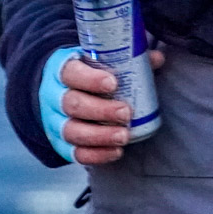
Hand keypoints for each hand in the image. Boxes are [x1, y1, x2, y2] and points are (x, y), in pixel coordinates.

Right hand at [59, 49, 165, 164]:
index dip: (90, 79)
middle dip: (100, 110)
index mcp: (64, 69)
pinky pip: (74, 153)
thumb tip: (157, 58)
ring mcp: (55, 122)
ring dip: (99, 136)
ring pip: (71, 131)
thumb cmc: (88, 72)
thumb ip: (128, 58)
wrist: (62, 90)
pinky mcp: (61, 144)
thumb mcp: (102, 60)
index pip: (71, 73)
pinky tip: (115, 152)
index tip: (112, 84)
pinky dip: (95, 155)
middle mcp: (54, 96)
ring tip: (123, 136)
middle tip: (126, 112)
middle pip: (72, 104)